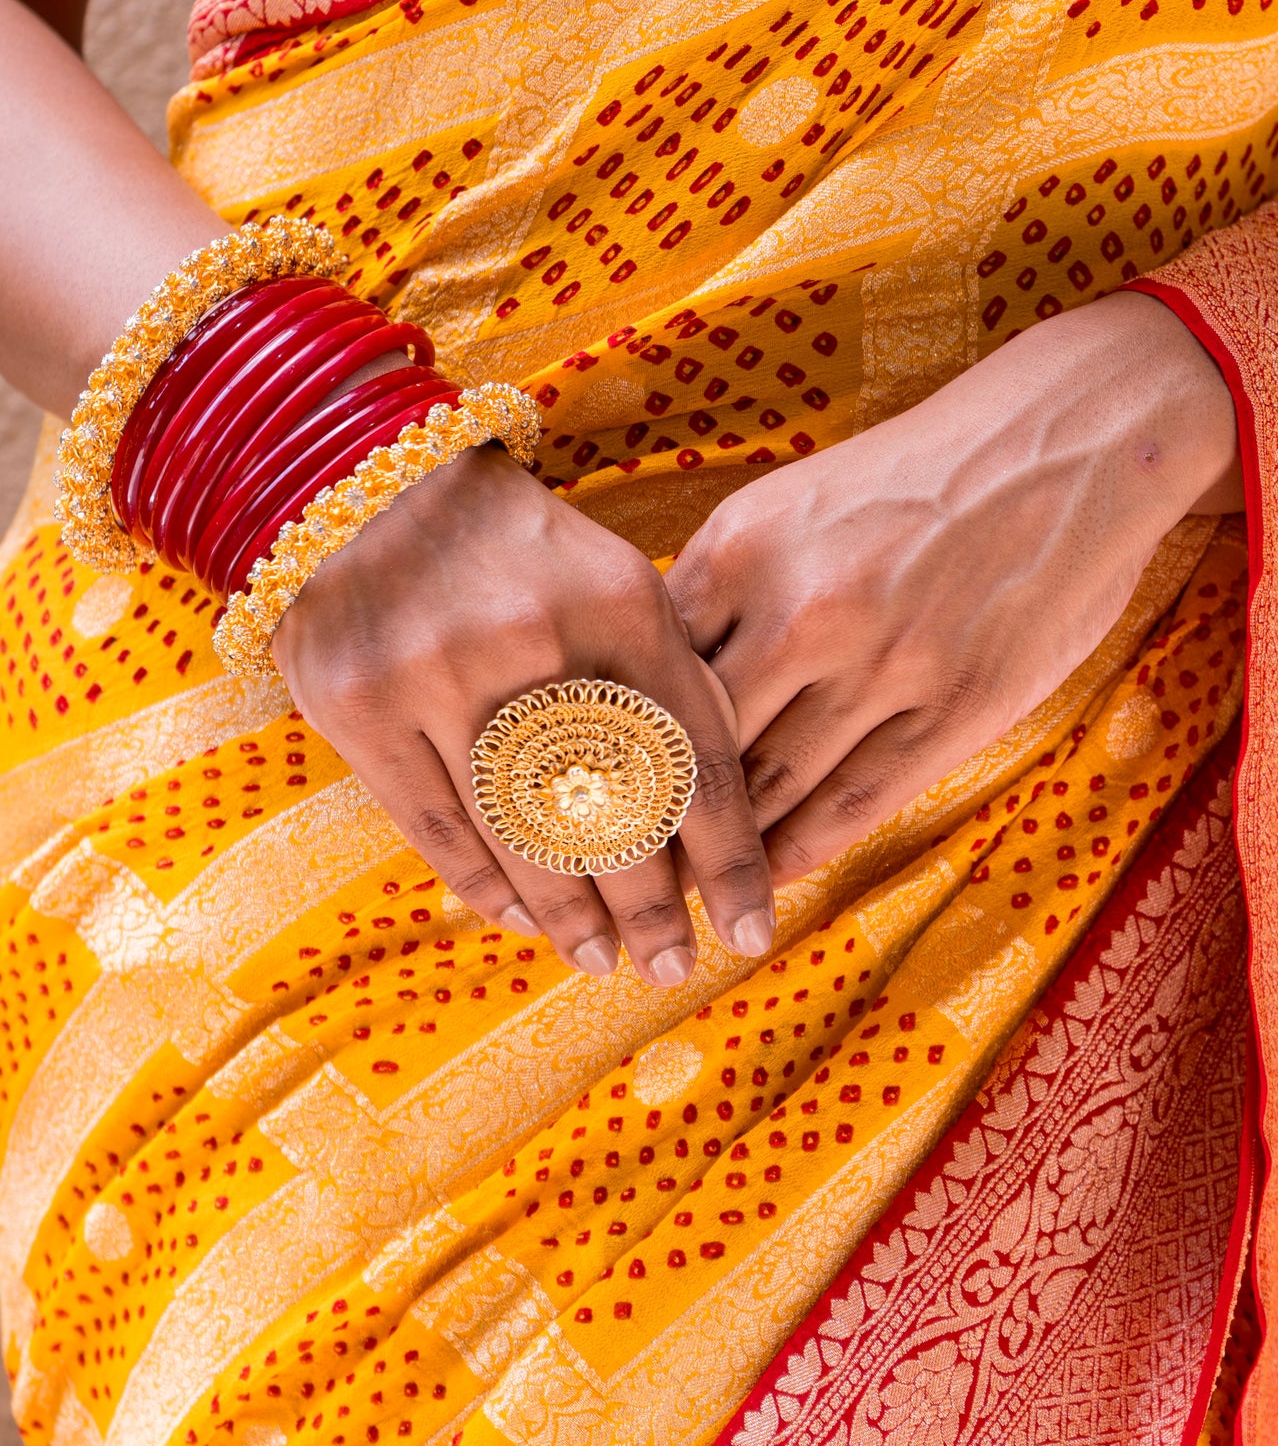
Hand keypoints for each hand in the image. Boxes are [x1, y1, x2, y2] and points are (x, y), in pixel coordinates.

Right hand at [272, 444, 775, 984]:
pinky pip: (440, 830)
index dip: (728, 861)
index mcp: (619, 608)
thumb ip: (672, 679)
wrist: (364, 481)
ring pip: (524, 838)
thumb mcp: (617, 584)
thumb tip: (723, 809)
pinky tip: (526, 920)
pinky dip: (489, 888)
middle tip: (672, 964)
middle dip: (651, 908)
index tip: (749, 928)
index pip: (693, 763)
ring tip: (601, 959)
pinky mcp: (359, 706)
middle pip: (611, 816)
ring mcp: (437, 677)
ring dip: (573, 916)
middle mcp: (533, 644)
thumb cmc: (517, 548)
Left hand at [666, 293, 1240, 884]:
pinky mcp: (955, 711)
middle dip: (654, 818)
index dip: (612, 748)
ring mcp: (884, 667)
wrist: (1064, 444)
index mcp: (744, 550)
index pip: (651, 677)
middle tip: (620, 869)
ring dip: (724, 850)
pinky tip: (769, 875)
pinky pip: (853, 803)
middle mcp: (804, 611)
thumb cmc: (915, 478)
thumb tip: (653, 685)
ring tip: (685, 892)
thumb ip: (721, 591)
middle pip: (698, 746)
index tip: (588, 797)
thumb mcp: (790, 505)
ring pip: (771, 788)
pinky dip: (800, 848)